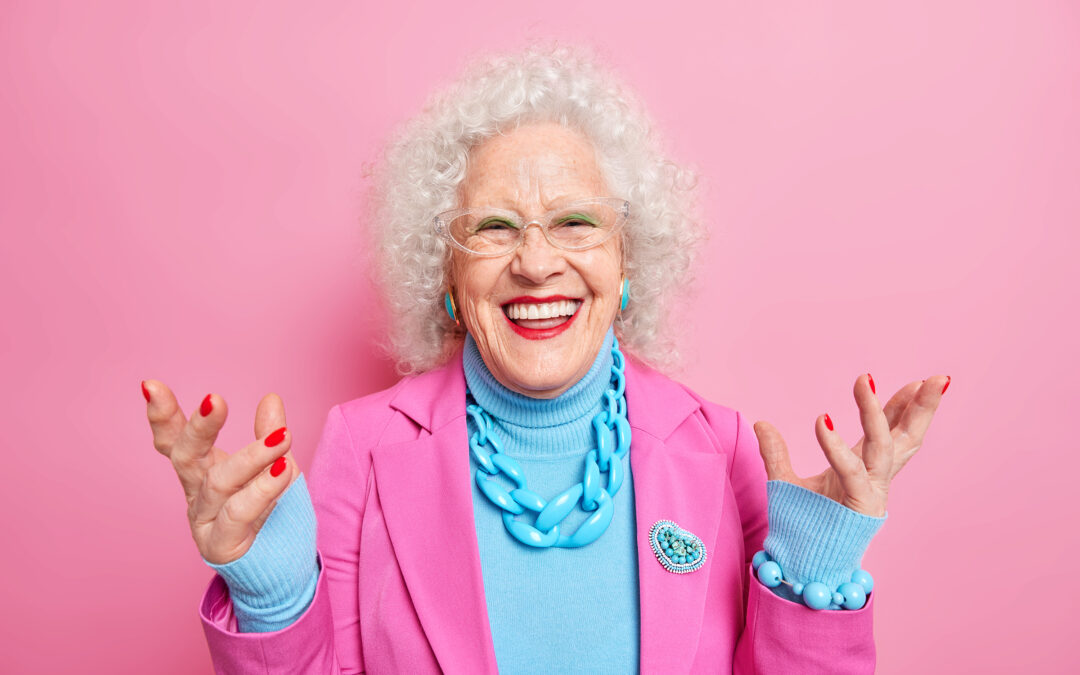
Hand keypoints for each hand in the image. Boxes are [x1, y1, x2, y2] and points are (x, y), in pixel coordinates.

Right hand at [142, 380, 300, 563]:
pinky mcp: (222, 546)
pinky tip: (284, 470)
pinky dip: (262, 489)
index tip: (149, 384)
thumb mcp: (274, 467)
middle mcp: (197, 494)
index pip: (175, 440)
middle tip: (215, 399)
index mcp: (202, 471)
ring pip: (220, 482)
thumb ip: (268, 435)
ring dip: (252, 456)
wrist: (283, 570)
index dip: (162, 415)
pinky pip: (239, 513)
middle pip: (185, 456)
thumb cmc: (272, 517)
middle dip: (198, 427)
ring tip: (283, 437)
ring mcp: (205, 521)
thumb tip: (271, 398)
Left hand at [753, 374, 949, 516]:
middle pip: (908, 437)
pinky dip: (836, 446)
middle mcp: (875, 476)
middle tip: (939, 378)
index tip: (919, 381)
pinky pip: (850, 470)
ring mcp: (872, 490)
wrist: (802, 564)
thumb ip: (776, 452)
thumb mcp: (786, 482)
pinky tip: (823, 421)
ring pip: (884, 445)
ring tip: (865, 379)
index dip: (904, 406)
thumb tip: (760, 423)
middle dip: (925, 408)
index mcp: (866, 467)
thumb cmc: (803, 525)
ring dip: (877, 411)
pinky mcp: (860, 504)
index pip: (892, 430)